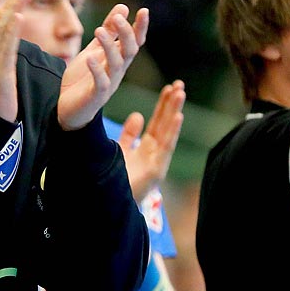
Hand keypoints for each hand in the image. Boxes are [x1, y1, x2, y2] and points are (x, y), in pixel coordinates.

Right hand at [0, 0, 33, 122]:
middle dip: (16, 1)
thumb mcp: (3, 76)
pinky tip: (17, 16)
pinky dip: (10, 30)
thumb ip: (7, 59)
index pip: (4, 25)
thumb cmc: (0, 104)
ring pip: (3, 31)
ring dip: (15, 8)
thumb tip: (13, 48)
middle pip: (2, 22)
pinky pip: (4, 48)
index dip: (15, 5)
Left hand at [59, 4, 148, 130]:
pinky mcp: (96, 96)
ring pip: (115, 64)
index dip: (140, 27)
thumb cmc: (82, 79)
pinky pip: (100, 83)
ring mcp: (108, 84)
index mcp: (119, 60)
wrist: (66, 108)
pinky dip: (96, 71)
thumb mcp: (94, 50)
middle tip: (117, 18)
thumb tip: (123, 7)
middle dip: (126, 34)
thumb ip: (109, 31)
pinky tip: (89, 58)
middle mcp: (117, 71)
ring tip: (98, 31)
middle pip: (129, 51)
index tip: (144, 10)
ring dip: (109, 47)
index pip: (135, 41)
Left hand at [119, 80, 185, 201]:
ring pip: (168, 132)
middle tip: (179, 84)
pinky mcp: (156, 172)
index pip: (157, 123)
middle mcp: (154, 155)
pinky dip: (173, 132)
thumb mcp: (121, 152)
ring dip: (175, 112)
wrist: (108, 206)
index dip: (163, 106)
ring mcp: (157, 163)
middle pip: (165, 124)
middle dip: (172, 105)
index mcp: (146, 150)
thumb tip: (138, 114)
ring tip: (181, 93)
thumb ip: (130, 135)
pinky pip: (166, 148)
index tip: (169, 88)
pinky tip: (178, 116)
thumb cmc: (114, 182)